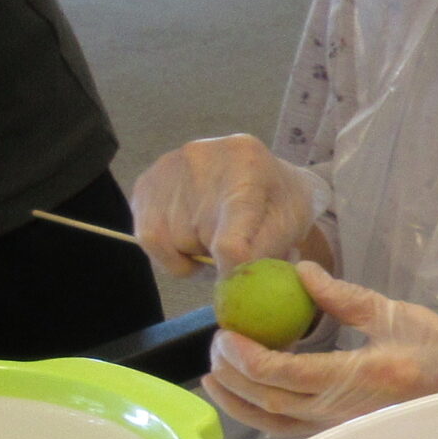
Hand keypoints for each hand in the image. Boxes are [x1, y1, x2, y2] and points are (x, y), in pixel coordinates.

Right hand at [130, 135, 322, 276]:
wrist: (261, 174)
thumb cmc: (281, 204)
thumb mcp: (291, 226)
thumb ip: (265, 253)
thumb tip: (229, 278)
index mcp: (248, 165)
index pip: (230, 234)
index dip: (232, 268)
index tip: (236, 281)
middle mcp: (201, 157)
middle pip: (201, 239)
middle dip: (219, 257)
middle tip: (238, 250)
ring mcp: (167, 167)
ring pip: (172, 243)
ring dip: (194, 254)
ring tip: (217, 237)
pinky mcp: (146, 183)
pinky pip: (148, 239)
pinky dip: (170, 253)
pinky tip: (192, 239)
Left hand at [205, 264, 437, 436]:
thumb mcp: (398, 315)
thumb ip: (344, 296)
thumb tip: (300, 272)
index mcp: (359, 376)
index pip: (285, 373)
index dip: (247, 356)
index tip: (226, 333)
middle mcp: (345, 409)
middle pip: (269, 401)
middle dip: (233, 376)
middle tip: (216, 345)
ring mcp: (343, 426)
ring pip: (274, 422)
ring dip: (238, 401)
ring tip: (216, 376)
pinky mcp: (343, 431)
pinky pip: (291, 429)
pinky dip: (261, 414)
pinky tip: (249, 396)